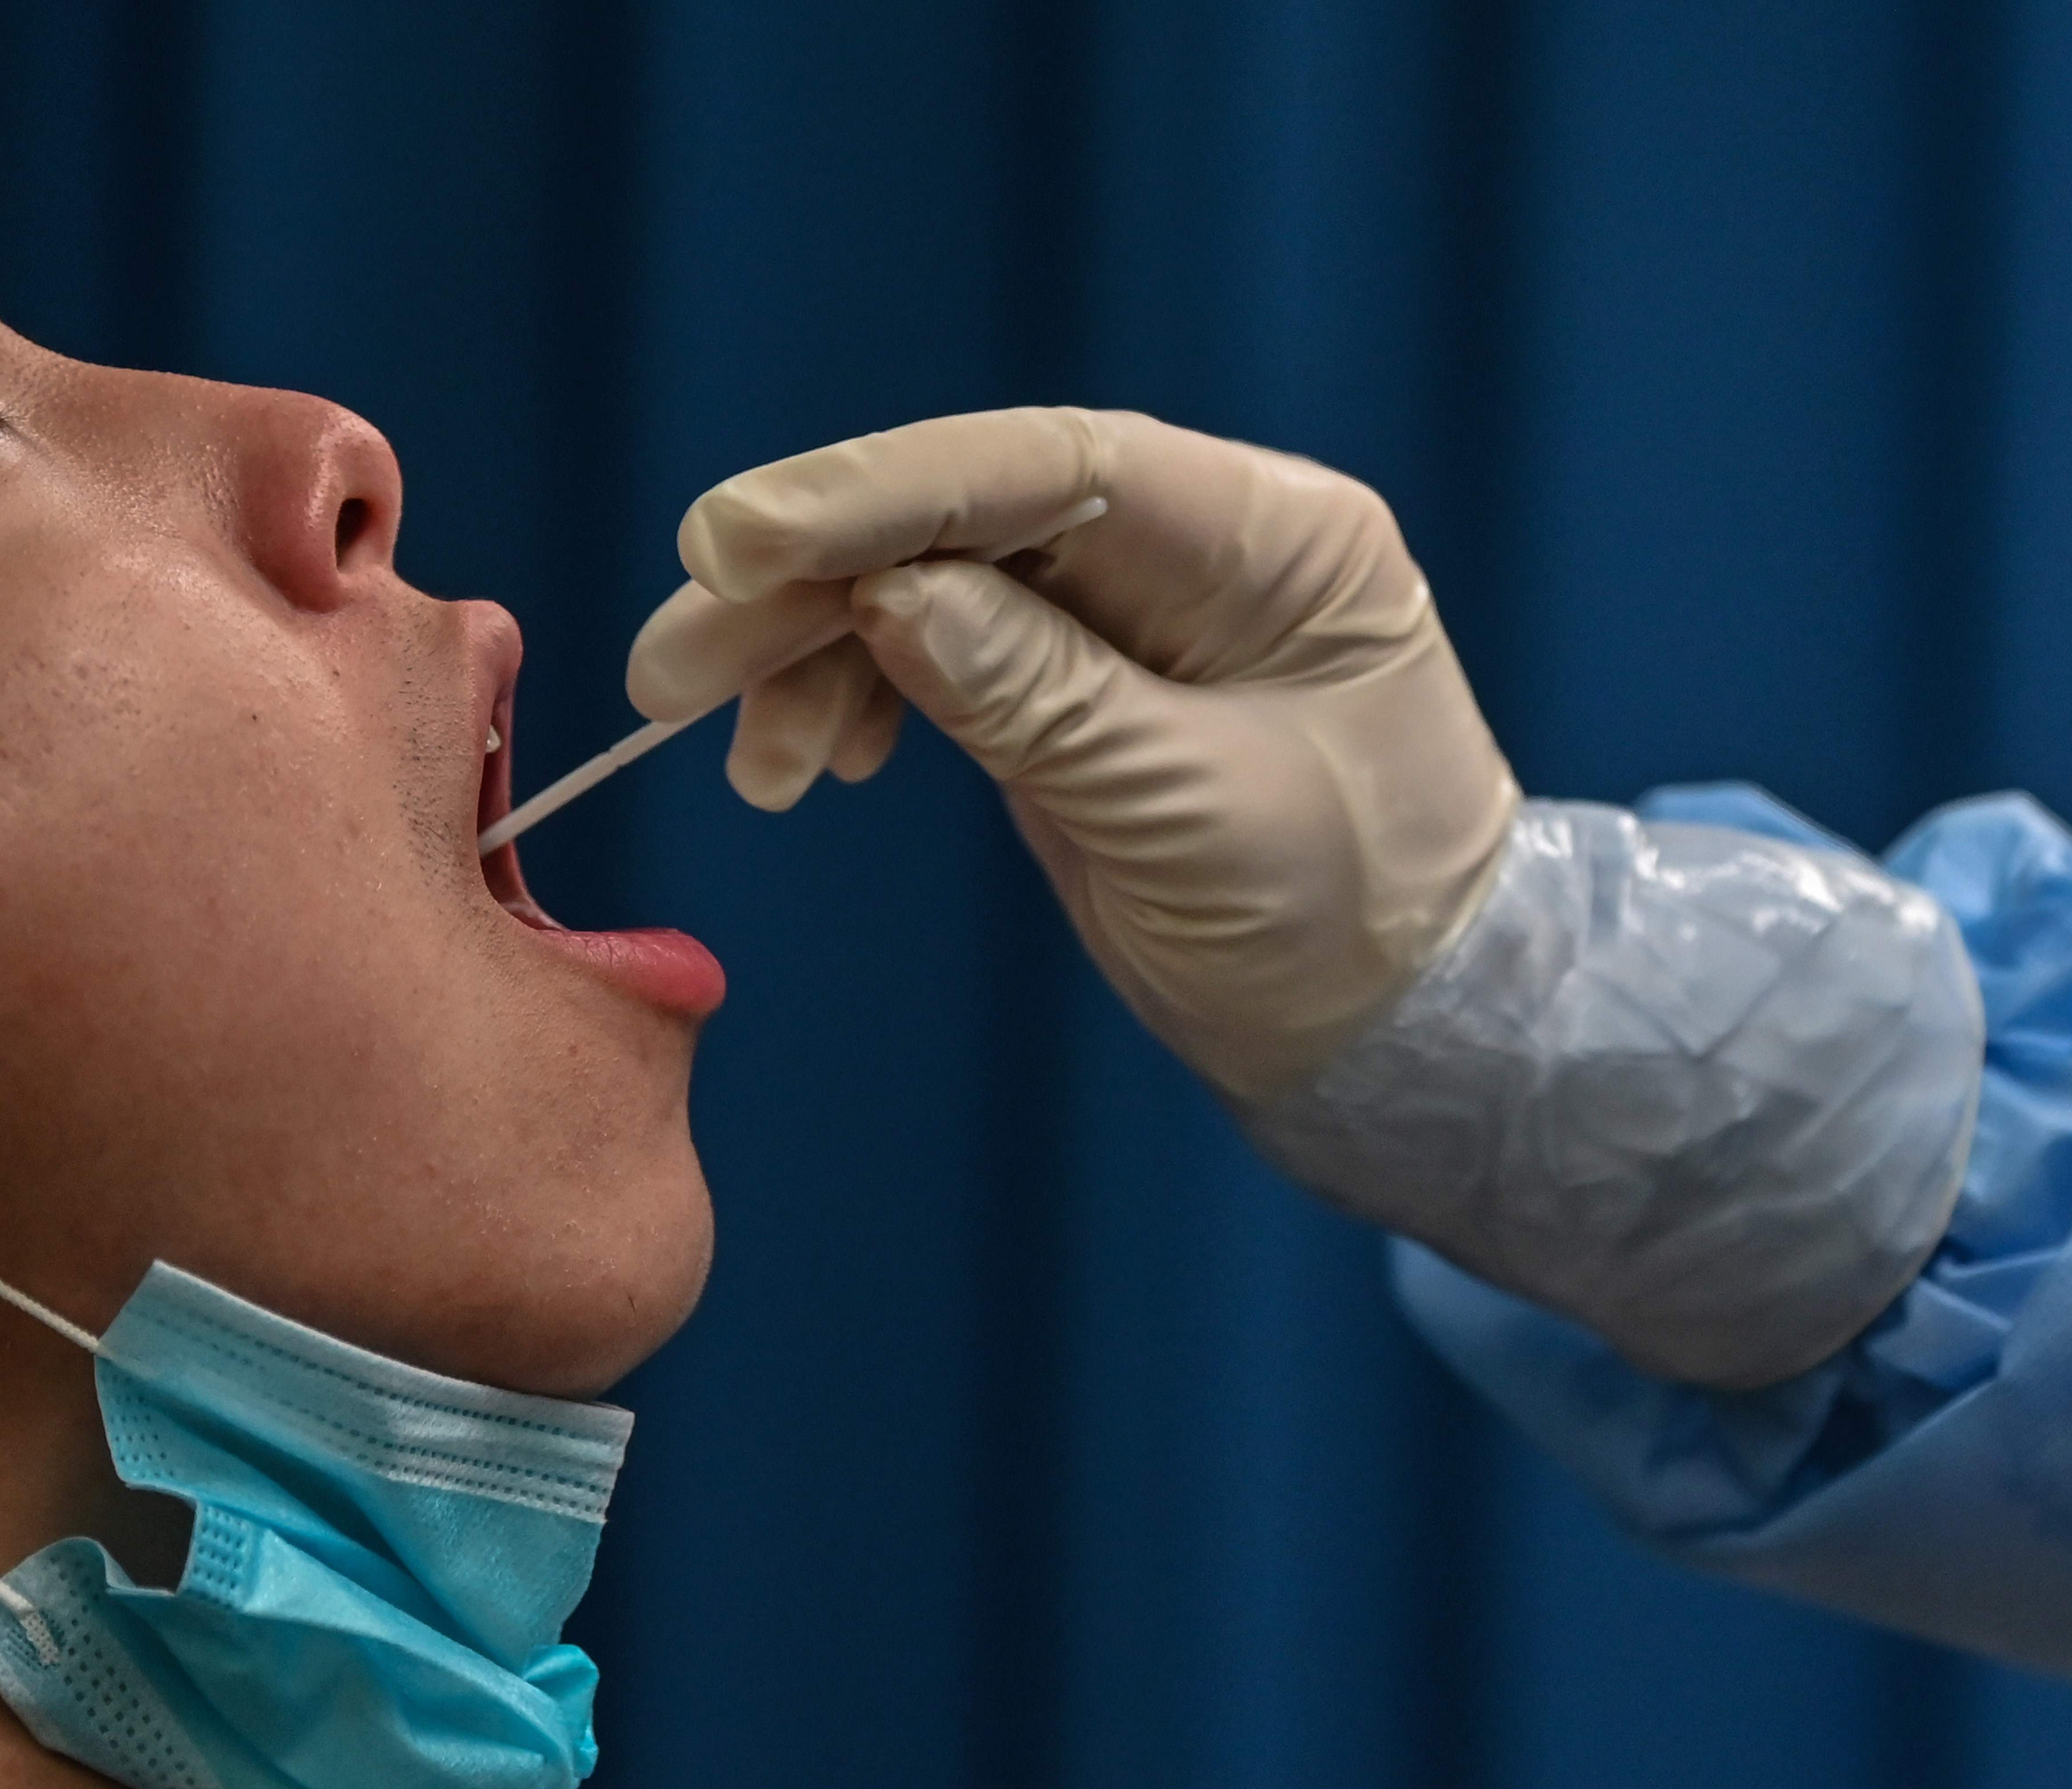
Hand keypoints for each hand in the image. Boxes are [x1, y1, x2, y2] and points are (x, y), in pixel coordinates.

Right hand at [627, 407, 1519, 1099]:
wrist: (1396, 1037)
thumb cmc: (1345, 926)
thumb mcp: (1192, 816)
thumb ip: (1041, 699)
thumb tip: (888, 597)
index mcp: (1272, 538)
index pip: (1052, 467)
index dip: (885, 490)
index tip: (739, 538)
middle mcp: (1194, 546)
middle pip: (966, 518)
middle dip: (812, 582)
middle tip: (675, 665)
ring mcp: (1124, 612)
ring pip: (928, 585)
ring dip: (814, 658)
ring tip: (757, 767)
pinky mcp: (1071, 684)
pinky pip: (935, 656)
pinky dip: (856, 698)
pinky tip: (814, 762)